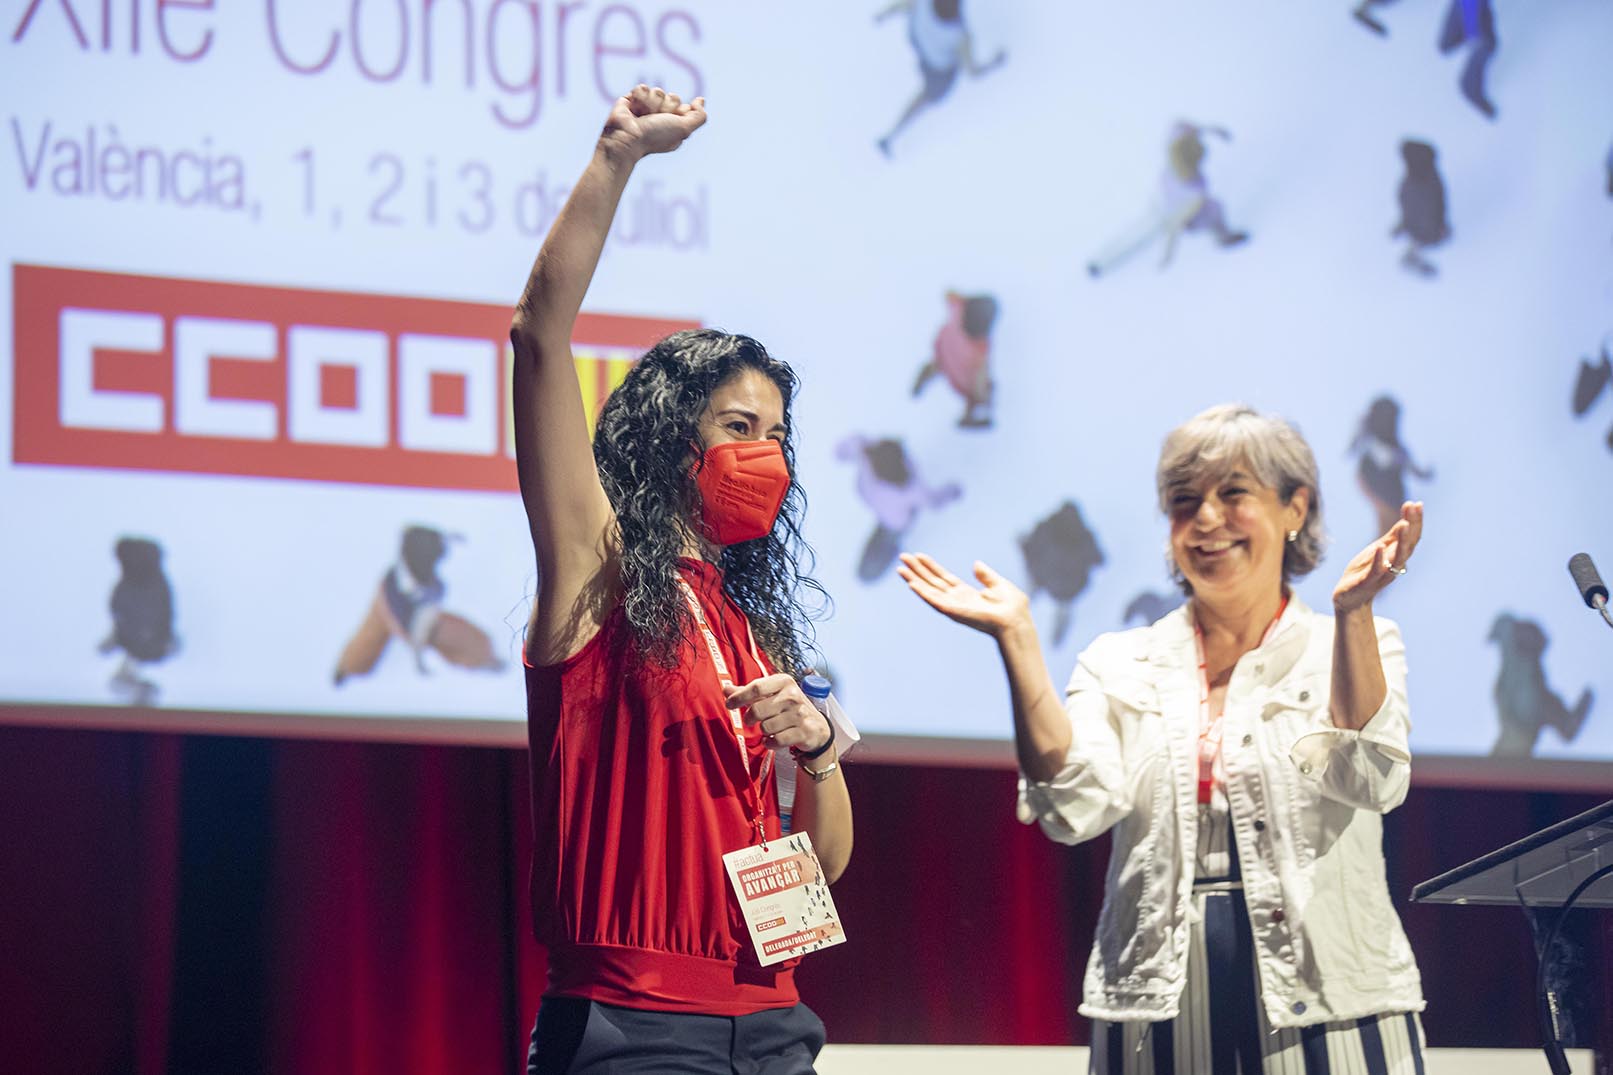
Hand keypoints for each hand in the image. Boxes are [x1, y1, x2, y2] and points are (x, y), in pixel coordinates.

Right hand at [601, 85, 706, 160]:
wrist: (627, 137)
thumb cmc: (655, 136)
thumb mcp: (684, 129)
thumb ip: (699, 116)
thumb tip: (700, 100)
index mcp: (673, 127)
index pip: (685, 107)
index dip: (680, 111)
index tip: (673, 120)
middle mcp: (660, 118)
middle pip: (673, 97)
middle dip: (666, 106)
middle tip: (655, 119)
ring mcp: (645, 109)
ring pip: (657, 91)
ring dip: (651, 103)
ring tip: (642, 115)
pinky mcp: (631, 101)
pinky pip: (641, 88)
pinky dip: (638, 97)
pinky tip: (633, 108)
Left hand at [725, 674, 830, 752]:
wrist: (817, 727)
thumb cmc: (788, 707)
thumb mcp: (771, 695)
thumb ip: (748, 693)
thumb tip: (726, 690)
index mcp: (784, 682)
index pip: (756, 687)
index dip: (739, 697)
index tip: (729, 704)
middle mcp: (793, 696)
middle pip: (757, 710)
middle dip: (750, 718)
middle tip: (751, 720)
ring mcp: (799, 714)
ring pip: (766, 727)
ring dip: (763, 731)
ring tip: (770, 728)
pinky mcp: (803, 732)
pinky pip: (776, 740)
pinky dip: (770, 743)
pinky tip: (773, 739)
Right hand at [897, 552, 1029, 638]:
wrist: (1015, 621)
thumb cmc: (1012, 607)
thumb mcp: (998, 584)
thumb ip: (986, 575)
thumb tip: (976, 564)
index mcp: (967, 594)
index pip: (944, 577)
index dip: (931, 566)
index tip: (919, 556)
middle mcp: (957, 600)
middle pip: (932, 582)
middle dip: (917, 570)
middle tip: (902, 557)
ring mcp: (953, 606)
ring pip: (928, 590)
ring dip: (914, 579)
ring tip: (900, 568)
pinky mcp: (953, 611)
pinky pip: (934, 600)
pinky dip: (922, 592)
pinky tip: (911, 583)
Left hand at [1333, 500, 1422, 612]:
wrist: (1349, 598)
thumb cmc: (1365, 570)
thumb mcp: (1378, 549)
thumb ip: (1392, 537)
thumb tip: (1407, 519)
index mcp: (1397, 556)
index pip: (1411, 537)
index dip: (1415, 521)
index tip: (1417, 503)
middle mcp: (1394, 565)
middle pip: (1408, 545)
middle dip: (1412, 526)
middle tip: (1415, 507)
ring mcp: (1382, 574)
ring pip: (1396, 558)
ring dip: (1401, 542)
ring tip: (1404, 525)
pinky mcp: (1366, 582)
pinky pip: (1375, 571)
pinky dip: (1378, 559)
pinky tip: (1379, 546)